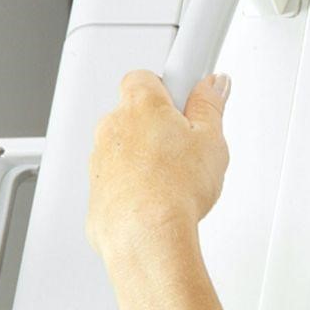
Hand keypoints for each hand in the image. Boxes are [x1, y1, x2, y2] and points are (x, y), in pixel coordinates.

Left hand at [87, 71, 231, 258]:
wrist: (145, 233)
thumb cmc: (174, 188)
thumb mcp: (212, 141)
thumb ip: (211, 107)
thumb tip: (213, 85)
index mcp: (140, 103)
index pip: (151, 76)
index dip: (173, 88)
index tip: (192, 97)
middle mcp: (112, 123)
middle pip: (138, 113)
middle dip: (162, 127)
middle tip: (191, 148)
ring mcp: (101, 155)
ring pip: (128, 147)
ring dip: (149, 157)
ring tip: (179, 181)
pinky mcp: (97, 186)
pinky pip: (120, 177)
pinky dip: (137, 185)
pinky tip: (162, 200)